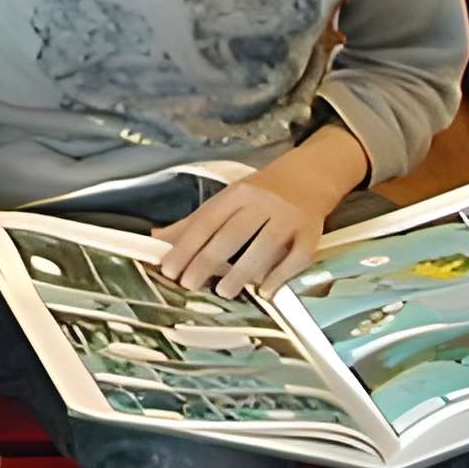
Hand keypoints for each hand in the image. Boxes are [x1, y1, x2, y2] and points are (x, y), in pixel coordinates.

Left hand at [154, 132, 363, 297]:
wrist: (310, 175)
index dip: (185, 246)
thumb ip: (194, 222)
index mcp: (237, 194)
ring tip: (223, 291)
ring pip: (264, 247)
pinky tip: (264, 291)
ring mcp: (289, 218)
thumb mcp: (227, 200)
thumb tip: (156, 238)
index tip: (169, 269)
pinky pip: (296, 258)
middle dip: (207, 261)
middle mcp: (263, 203)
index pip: (206, 221)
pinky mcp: (312, 233)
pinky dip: (279, 277)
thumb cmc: (261, 192)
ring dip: (241, 272)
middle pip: (232, 234)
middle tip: (189, 284)